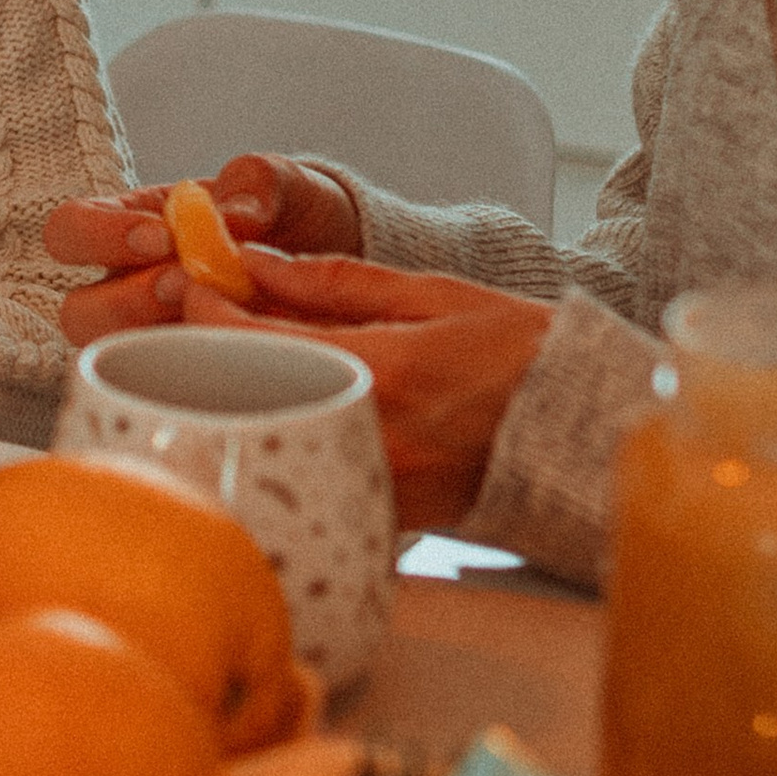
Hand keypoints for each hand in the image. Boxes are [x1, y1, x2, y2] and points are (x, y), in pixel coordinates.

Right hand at [46, 155, 363, 343]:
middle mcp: (129, 285)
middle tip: (185, 284)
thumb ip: (258, 184)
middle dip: (127, 300)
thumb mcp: (283, 183)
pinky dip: (201, 373)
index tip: (160, 237)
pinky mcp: (190, 374)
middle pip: (78, 311)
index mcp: (130, 225)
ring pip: (113, 358)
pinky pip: (169, 388)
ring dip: (157, 340)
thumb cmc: (293, 211)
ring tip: (216, 317)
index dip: (99, 236)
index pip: (70, 230)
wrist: (335, 256)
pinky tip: (243, 350)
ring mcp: (156, 336)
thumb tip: (237, 214)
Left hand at [180, 249, 553, 530]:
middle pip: (243, 394)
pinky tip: (279, 405)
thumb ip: (335, 281)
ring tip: (234, 359)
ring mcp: (372, 484)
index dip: (207, 306)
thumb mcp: (434, 294)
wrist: (582, 429)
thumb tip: (256, 261)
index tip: (194, 281)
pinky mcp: (379, 515)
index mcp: (382, 371)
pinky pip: (305, 472)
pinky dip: (280, 435)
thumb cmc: (522, 353)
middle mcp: (369, 434)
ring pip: (266, 438)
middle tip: (197, 321)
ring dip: (235, 396)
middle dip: (205, 353)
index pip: (256, 338)